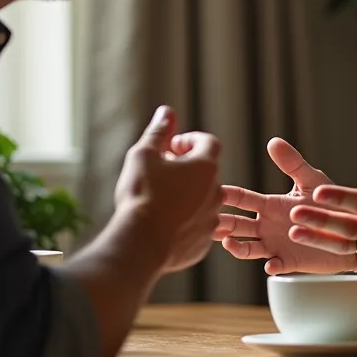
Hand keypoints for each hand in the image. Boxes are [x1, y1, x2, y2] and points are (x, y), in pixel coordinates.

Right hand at [114, 105, 222, 273]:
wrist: (141, 243)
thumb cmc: (141, 194)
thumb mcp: (143, 155)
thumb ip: (158, 132)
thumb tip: (167, 112)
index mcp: (205, 168)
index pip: (209, 142)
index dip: (191, 140)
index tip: (172, 147)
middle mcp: (215, 193)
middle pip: (207, 173)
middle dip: (187, 169)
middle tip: (162, 172)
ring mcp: (211, 220)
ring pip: (203, 202)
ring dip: (188, 196)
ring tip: (161, 200)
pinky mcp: (203, 244)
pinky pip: (197, 228)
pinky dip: (185, 223)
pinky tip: (163, 224)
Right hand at [214, 138, 354, 274]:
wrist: (351, 228)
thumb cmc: (330, 202)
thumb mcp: (311, 180)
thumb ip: (293, 164)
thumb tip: (273, 141)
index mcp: (269, 205)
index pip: (241, 199)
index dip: (226, 195)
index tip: (212, 191)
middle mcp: (267, 226)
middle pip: (236, 225)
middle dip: (221, 222)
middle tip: (209, 220)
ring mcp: (275, 245)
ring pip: (247, 248)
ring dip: (236, 246)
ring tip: (228, 242)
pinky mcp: (290, 261)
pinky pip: (275, 266)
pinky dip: (270, 266)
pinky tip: (270, 263)